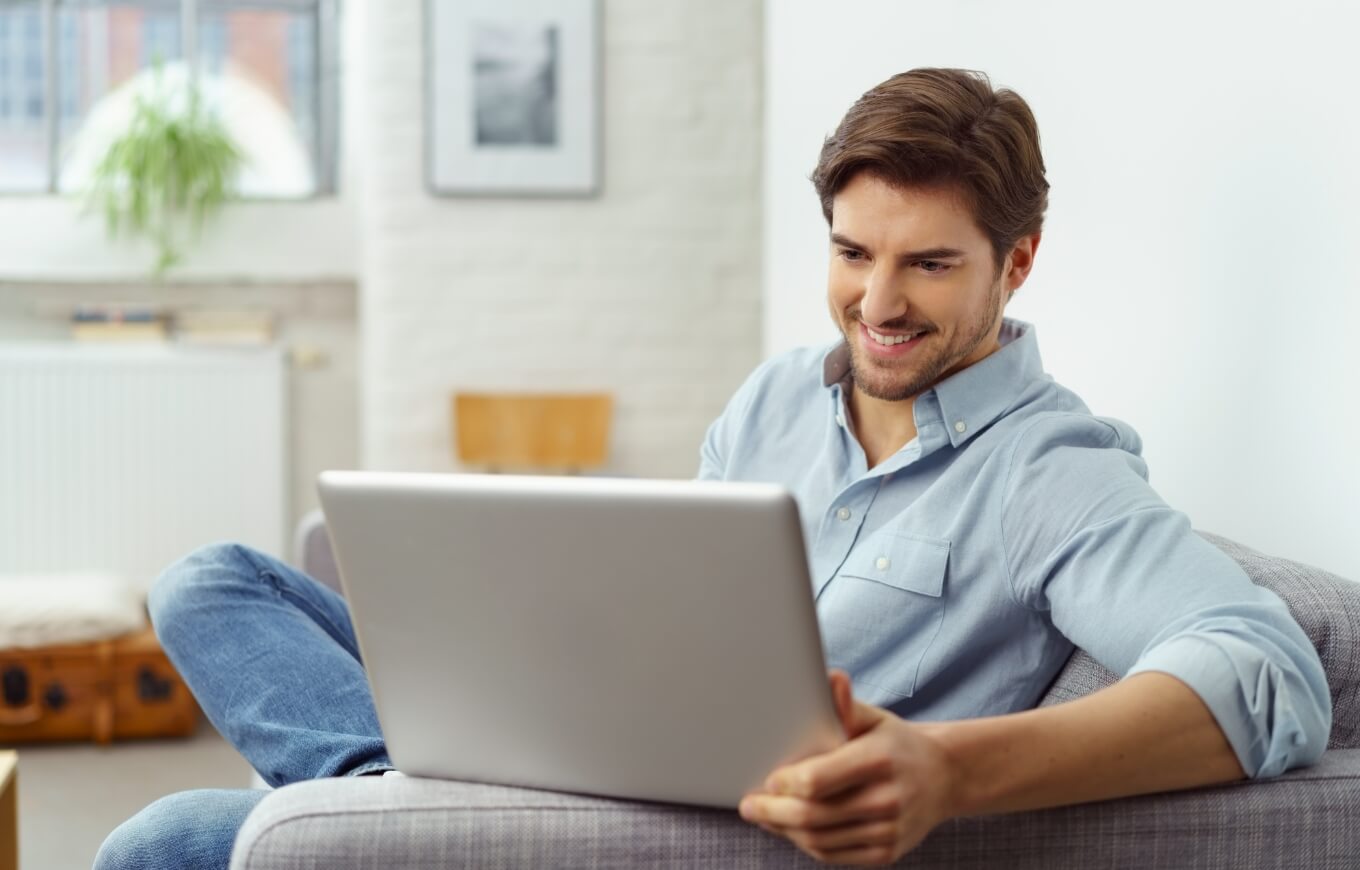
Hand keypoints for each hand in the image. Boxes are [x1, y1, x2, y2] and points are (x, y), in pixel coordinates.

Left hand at [737, 670, 955, 865]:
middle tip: (749, 806)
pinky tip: (791, 831)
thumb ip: (845, 704)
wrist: (945, 777)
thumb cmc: (897, 743)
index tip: (766, 780)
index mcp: (879, 760)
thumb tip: (832, 678)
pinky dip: (808, 845)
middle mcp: (887, 799)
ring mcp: (889, 831)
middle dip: (773, 813)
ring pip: (820, 840)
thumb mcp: (874, 718)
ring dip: (785, 831)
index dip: (784, 784)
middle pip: (813, 816)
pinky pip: (835, 855)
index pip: (818, 780)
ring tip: (765, 817)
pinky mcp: (887, 854)